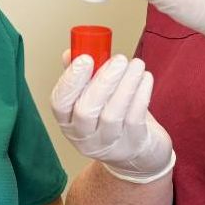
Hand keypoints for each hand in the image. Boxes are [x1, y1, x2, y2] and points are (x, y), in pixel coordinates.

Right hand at [50, 54, 174, 182]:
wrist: (138, 153)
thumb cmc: (114, 118)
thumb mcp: (94, 98)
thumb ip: (82, 76)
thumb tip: (72, 52)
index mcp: (68, 122)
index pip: (59, 103)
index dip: (70, 80)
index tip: (85, 58)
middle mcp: (84, 137)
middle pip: (85, 111)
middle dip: (103, 81)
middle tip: (119, 59)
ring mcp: (108, 144)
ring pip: (112, 114)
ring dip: (126, 84)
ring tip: (136, 64)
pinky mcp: (132, 145)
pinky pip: (135, 118)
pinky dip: (141, 94)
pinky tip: (146, 78)